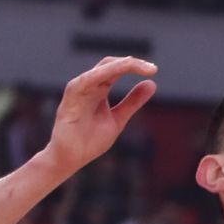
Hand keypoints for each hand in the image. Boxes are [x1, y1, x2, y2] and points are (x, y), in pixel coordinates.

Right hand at [42, 57, 157, 175]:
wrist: (70, 160)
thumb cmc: (89, 140)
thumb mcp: (118, 119)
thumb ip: (132, 102)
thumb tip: (152, 83)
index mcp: (99, 89)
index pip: (117, 68)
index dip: (135, 66)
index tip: (154, 70)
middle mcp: (88, 87)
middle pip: (109, 64)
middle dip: (131, 63)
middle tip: (151, 69)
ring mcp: (78, 92)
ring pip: (98, 70)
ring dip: (118, 65)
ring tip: (135, 65)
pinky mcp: (69, 101)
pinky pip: (83, 82)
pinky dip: (99, 74)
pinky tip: (115, 72)